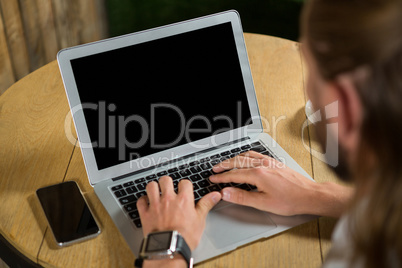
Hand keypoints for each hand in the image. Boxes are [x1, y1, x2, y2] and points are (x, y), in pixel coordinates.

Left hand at [137, 176, 220, 250]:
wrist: (170, 248)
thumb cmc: (185, 236)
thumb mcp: (200, 220)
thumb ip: (206, 204)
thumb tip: (215, 195)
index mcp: (183, 199)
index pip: (184, 182)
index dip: (185, 185)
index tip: (185, 190)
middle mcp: (168, 199)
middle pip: (165, 180)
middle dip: (168, 182)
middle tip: (169, 188)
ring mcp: (155, 205)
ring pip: (151, 186)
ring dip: (154, 188)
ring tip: (157, 192)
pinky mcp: (145, 213)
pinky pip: (140, 201)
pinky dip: (143, 200)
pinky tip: (147, 202)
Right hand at [210, 151, 351, 216]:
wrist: (310, 195)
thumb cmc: (291, 200)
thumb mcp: (263, 203)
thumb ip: (242, 197)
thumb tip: (226, 193)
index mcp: (258, 174)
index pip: (233, 174)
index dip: (221, 177)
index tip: (213, 179)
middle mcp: (263, 164)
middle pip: (237, 162)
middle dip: (224, 165)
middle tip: (215, 169)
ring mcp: (270, 161)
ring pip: (246, 156)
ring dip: (234, 159)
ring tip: (226, 163)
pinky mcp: (275, 162)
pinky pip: (256, 155)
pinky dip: (246, 156)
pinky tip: (245, 159)